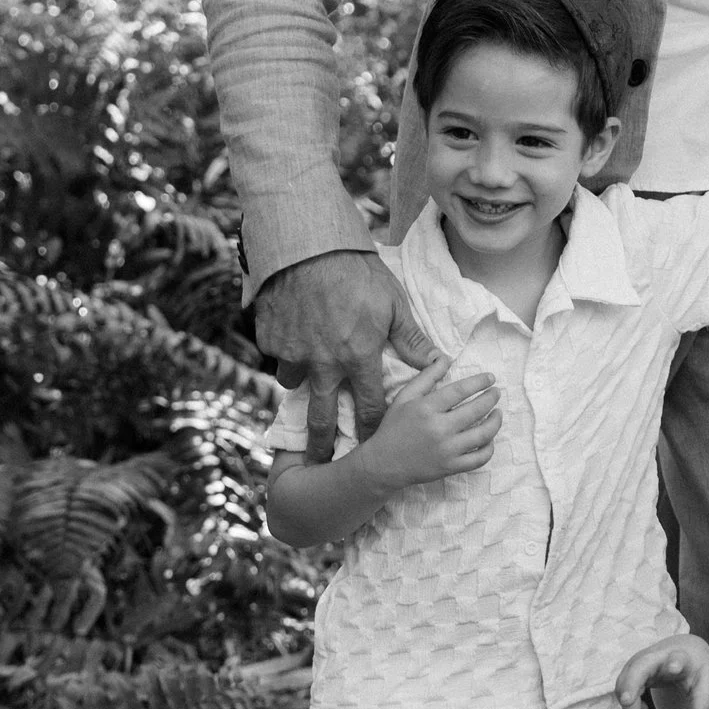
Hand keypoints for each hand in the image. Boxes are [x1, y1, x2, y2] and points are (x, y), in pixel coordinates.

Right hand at [256, 248, 440, 461]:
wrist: (309, 247)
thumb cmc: (358, 273)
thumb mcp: (393, 304)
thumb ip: (411, 339)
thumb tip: (438, 363)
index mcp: (358, 358)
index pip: (368, 407)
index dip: (370, 430)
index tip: (369, 445)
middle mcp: (324, 364)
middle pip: (322, 417)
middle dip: (322, 444)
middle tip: (319, 460)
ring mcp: (294, 353)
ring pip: (294, 382)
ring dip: (301, 382)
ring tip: (306, 377)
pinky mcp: (270, 339)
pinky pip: (276, 354)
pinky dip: (283, 350)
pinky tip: (291, 337)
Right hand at [360, 359, 501, 495]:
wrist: (383, 464)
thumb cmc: (394, 427)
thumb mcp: (405, 397)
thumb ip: (427, 377)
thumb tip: (445, 358)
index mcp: (426, 408)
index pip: (460, 391)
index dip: (479, 382)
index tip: (491, 378)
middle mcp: (438, 429)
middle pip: (476, 410)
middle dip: (491, 398)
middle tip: (496, 393)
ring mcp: (446, 450)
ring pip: (482, 435)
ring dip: (495, 422)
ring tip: (497, 413)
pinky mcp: (450, 467)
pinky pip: (479, 459)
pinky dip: (489, 448)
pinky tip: (489, 439)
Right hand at [617, 631, 708, 708]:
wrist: (683, 649)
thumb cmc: (694, 666)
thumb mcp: (704, 680)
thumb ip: (702, 699)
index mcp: (679, 656)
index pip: (677, 658)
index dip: (675, 662)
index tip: (674, 668)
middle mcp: (655, 656)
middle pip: (638, 669)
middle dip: (630, 683)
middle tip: (627, 702)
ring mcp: (640, 662)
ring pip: (625, 683)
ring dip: (629, 708)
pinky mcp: (631, 671)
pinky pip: (624, 689)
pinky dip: (629, 706)